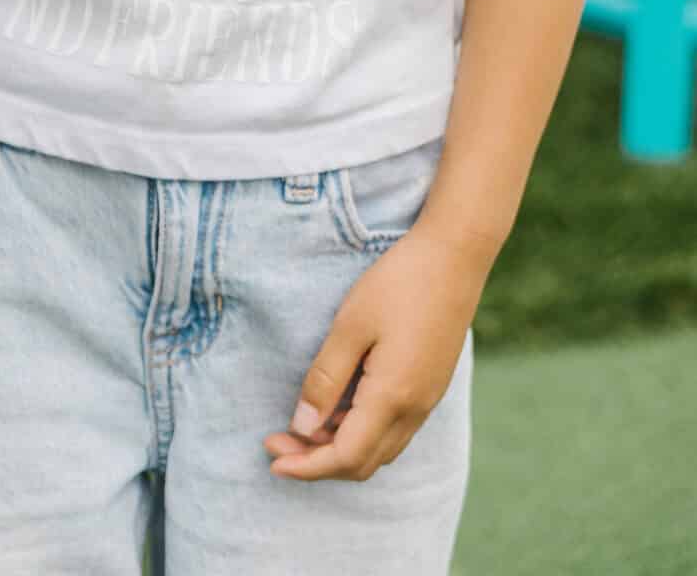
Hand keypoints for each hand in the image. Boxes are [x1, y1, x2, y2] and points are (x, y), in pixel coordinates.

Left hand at [264, 223, 484, 482]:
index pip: (346, 456)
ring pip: (379, 450)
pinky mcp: (429, 388)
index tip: (271, 458)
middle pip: (362, 463)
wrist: (454, 258)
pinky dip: (360, 433)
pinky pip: (392, 430)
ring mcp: (426, 401)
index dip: (307, 466)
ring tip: (300, 426)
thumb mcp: (350, 325)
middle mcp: (414, 411)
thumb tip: (302, 426)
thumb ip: (326, 379)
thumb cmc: (398, 284)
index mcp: (393, 397)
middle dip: (317, 461)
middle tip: (276, 441)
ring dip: (338, 448)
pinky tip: (336, 408)